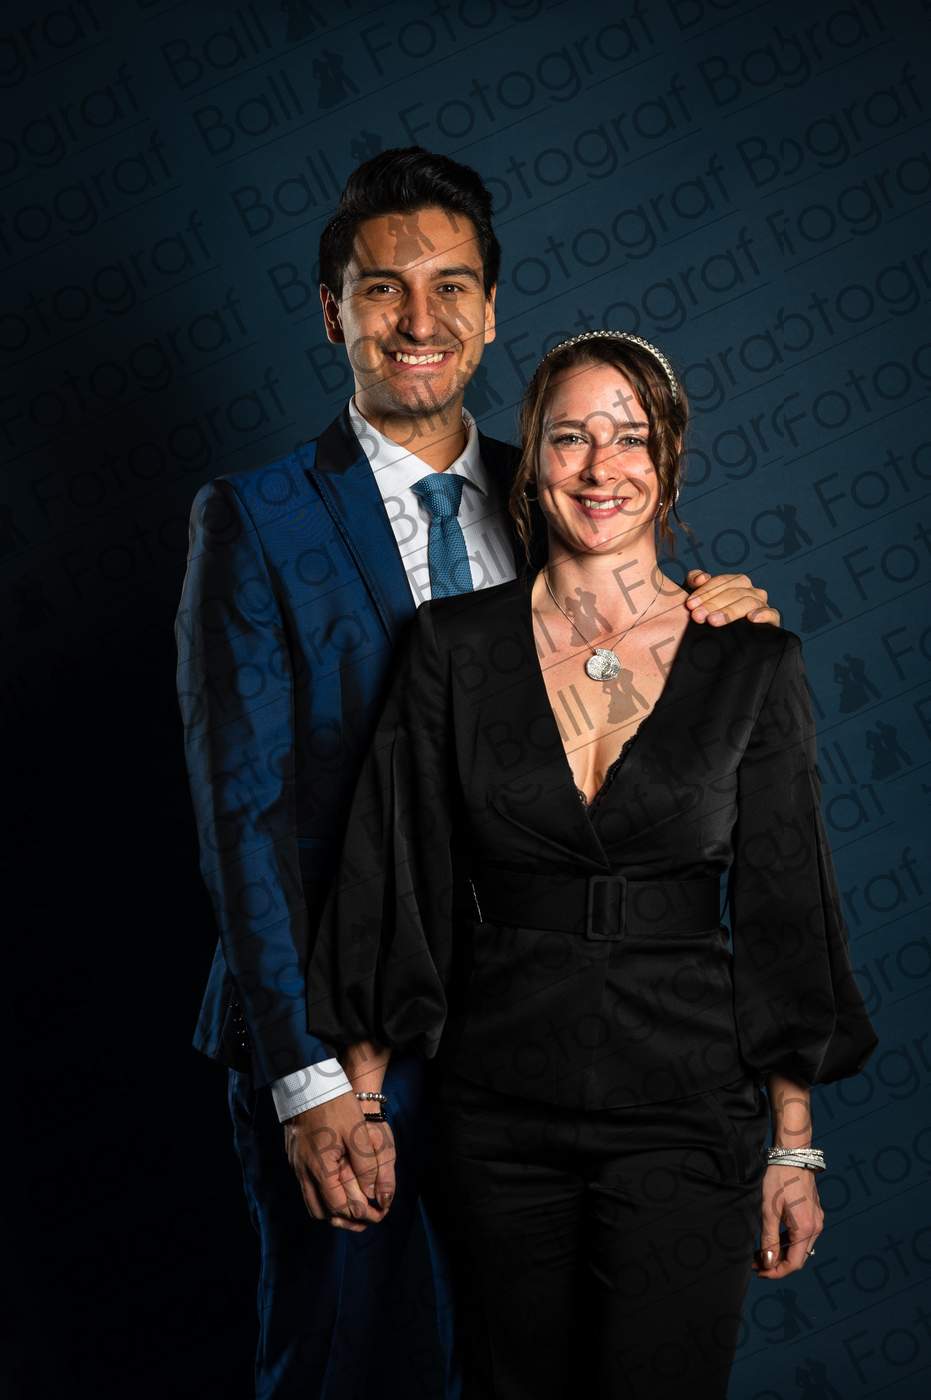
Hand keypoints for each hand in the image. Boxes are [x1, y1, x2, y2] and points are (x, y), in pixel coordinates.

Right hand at [283, 1091, 395, 1231]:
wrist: (308, 1081)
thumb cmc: (335, 1105)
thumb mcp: (357, 1133)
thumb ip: (365, 1165)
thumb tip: (373, 1194)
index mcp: (320, 1168)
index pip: (338, 1207)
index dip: (358, 1215)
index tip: (375, 1216)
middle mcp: (304, 1171)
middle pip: (321, 1211)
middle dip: (343, 1219)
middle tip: (363, 1218)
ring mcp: (297, 1165)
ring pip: (311, 1201)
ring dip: (330, 1209)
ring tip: (352, 1206)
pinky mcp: (295, 1156)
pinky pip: (306, 1187)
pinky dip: (321, 1194)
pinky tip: (336, 1186)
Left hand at [685, 570, 780, 625]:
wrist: (724, 647)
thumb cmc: (709, 617)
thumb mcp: (698, 599)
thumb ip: (694, 581)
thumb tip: (701, 577)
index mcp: (736, 583)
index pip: (722, 582)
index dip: (705, 591)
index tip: (690, 604)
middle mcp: (751, 592)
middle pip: (734, 592)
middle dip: (713, 603)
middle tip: (697, 616)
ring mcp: (762, 605)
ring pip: (750, 602)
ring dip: (730, 611)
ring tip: (713, 621)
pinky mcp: (771, 621)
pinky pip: (772, 614)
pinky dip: (763, 614)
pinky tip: (751, 619)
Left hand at [752, 1164, 823, 1278]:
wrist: (793, 1156)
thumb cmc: (779, 1179)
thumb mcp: (769, 1209)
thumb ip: (769, 1238)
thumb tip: (767, 1262)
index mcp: (806, 1229)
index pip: (794, 1263)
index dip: (776, 1272)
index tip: (759, 1272)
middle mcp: (816, 1227)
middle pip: (798, 1258)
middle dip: (777, 1264)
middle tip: (756, 1263)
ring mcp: (817, 1220)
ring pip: (800, 1247)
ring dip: (782, 1253)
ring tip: (760, 1252)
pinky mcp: (814, 1213)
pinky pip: (802, 1236)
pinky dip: (788, 1242)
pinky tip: (773, 1239)